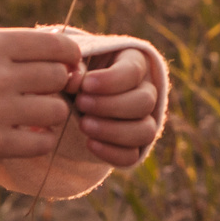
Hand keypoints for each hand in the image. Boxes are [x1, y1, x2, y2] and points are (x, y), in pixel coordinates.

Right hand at [0, 28, 83, 165]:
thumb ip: (16, 49)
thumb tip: (67, 56)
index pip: (57, 47)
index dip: (70, 58)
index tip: (65, 66)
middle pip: (59, 78)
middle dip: (57, 86)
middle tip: (41, 93)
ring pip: (56, 111)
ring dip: (50, 115)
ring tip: (33, 116)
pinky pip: (42, 143)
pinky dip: (40, 141)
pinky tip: (26, 135)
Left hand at [72, 47, 161, 167]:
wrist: (77, 99)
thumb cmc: (77, 76)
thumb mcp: (76, 68)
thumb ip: (75, 71)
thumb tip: (73, 79)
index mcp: (135, 64)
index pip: (134, 72)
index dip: (111, 80)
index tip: (86, 85)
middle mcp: (146, 93)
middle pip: (145, 102)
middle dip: (111, 105)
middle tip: (81, 103)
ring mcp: (144, 122)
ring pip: (145, 132)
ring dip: (112, 130)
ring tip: (83, 125)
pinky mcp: (133, 147)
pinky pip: (132, 156)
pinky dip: (112, 153)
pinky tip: (89, 143)